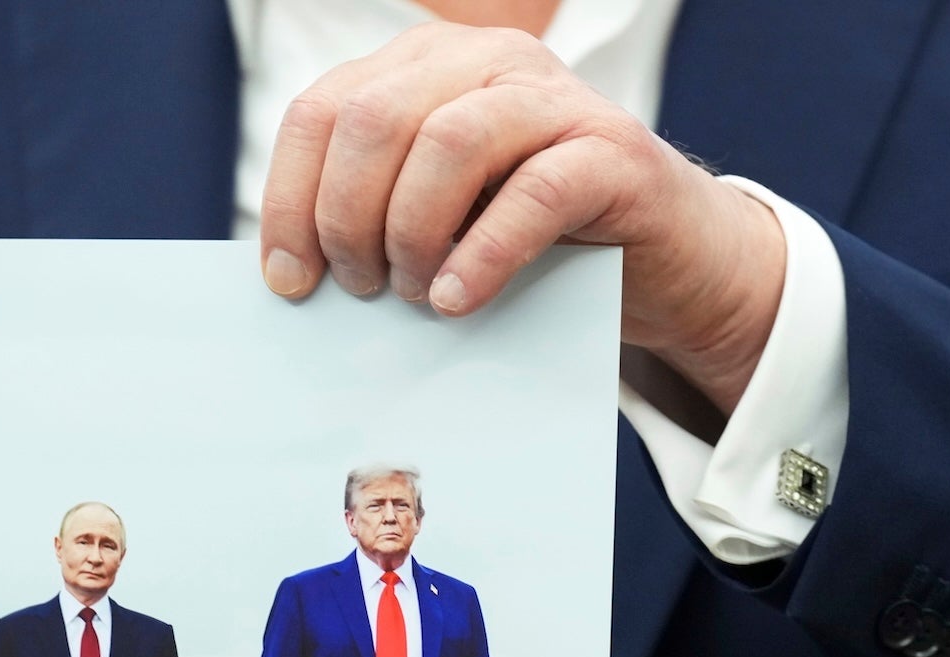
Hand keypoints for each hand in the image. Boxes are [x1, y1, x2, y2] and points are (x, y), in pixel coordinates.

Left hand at [258, 22, 785, 412]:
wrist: (661, 262)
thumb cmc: (529, 246)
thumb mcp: (436, 219)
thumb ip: (370, 217)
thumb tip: (288, 274)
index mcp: (424, 68)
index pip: (322, 113)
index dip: (290, 199)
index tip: (290, 281)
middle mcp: (485, 62)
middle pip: (373, 120)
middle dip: (347, 218)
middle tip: (362, 289)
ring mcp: (553, 99)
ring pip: (448, 141)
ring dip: (412, 233)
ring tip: (415, 293)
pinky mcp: (613, 152)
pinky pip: (534, 191)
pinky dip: (484, 253)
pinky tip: (458, 300)